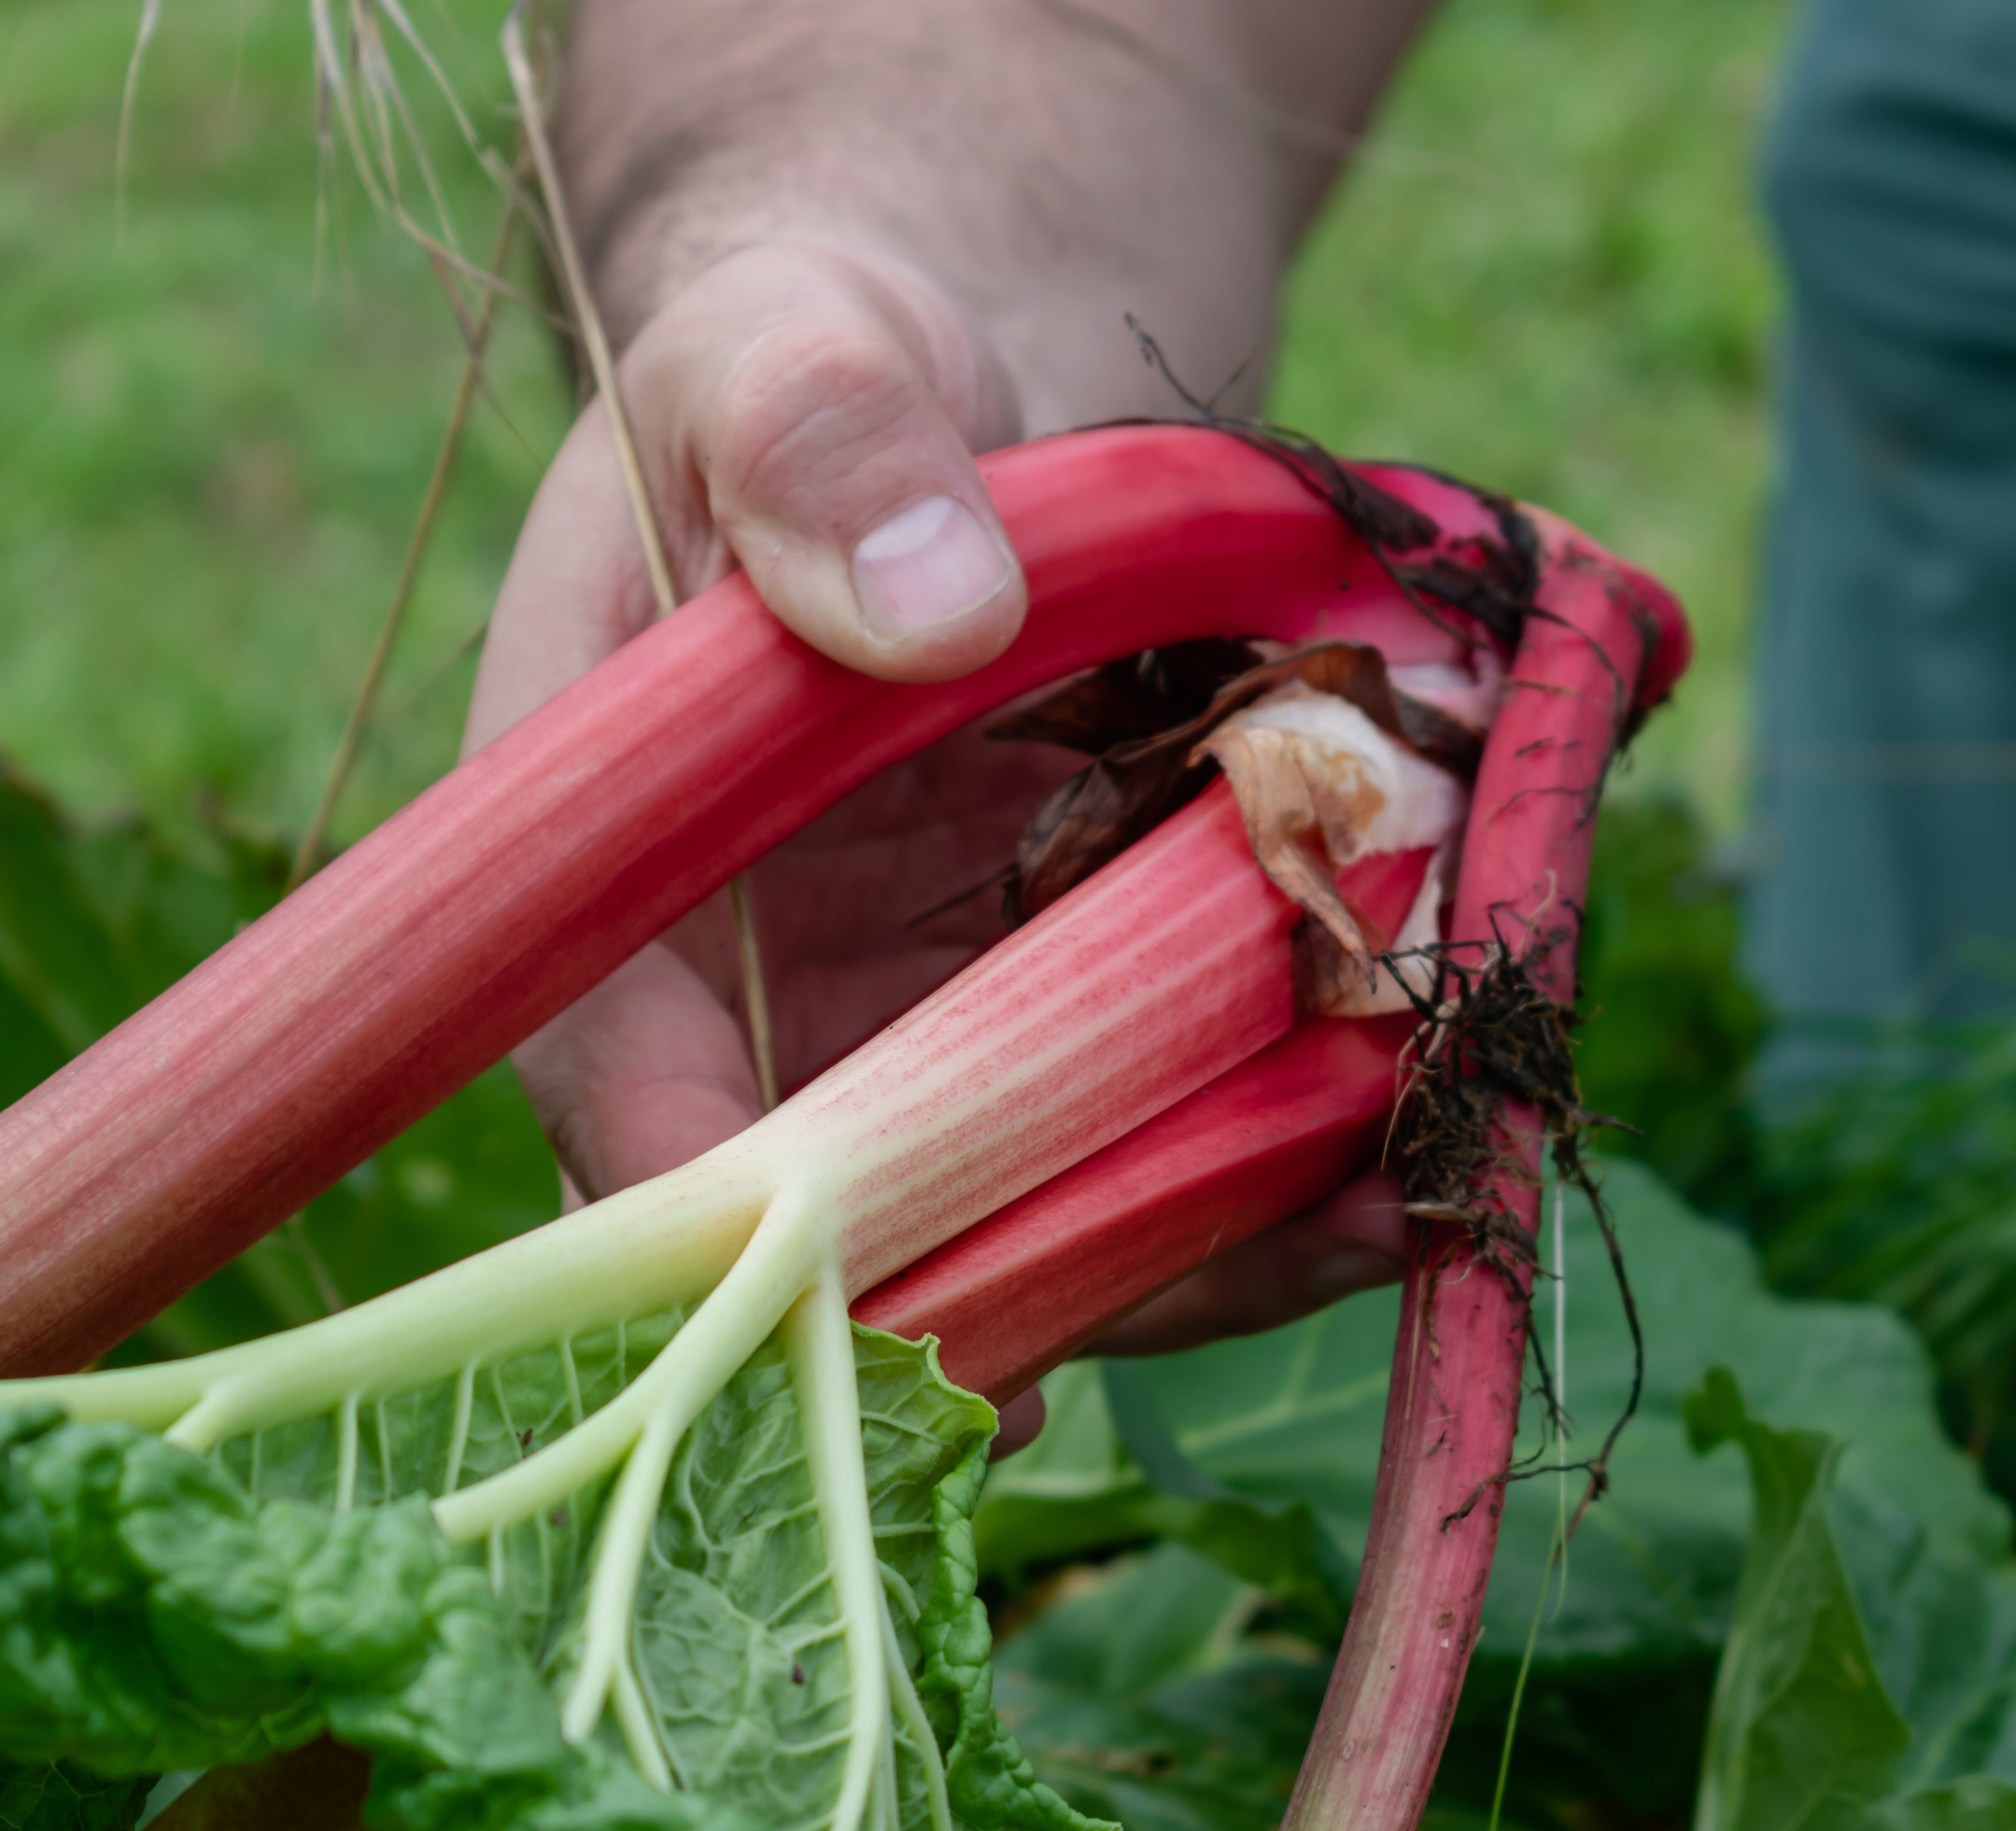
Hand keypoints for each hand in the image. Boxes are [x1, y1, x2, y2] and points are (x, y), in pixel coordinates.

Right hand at [461, 243, 1404, 1427]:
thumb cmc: (834, 353)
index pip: (610, 1071)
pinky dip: (1273, 1158)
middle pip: (837, 1214)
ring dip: (1184, 1238)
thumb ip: (816, 432)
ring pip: (1024, 1209)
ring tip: (1368, 1205)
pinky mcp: (1067, 1010)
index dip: (707, 1197)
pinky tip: (1405, 1149)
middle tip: (1178, 1303)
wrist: (977, 371)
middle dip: (1007, 1279)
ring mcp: (919, 1020)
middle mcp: (752, 988)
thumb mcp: (795, 342)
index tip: (840, 1272)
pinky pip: (1155, 1130)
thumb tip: (931, 601)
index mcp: (612, 859)